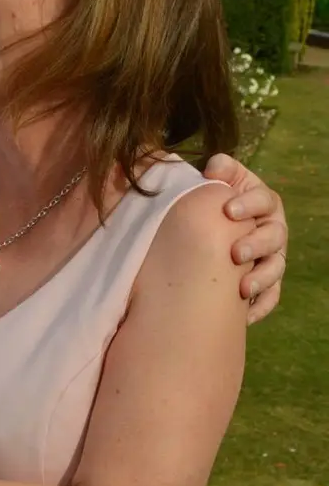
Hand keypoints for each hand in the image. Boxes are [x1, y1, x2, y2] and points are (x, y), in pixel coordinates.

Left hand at [203, 153, 286, 322]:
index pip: (264, 200)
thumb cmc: (214, 199)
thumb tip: (213, 169)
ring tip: (242, 288)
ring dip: (262, 279)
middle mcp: (272, 229)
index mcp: (263, 202)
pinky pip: (271, 297)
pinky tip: (245, 316)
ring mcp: (272, 256)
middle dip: (256, 245)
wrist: (211, 223)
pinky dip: (260, 306)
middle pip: (274, 237)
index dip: (249, 204)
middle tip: (235, 253)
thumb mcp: (218, 179)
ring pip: (276, 268)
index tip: (228, 210)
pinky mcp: (267, 281)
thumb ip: (220, 169)